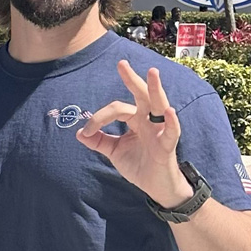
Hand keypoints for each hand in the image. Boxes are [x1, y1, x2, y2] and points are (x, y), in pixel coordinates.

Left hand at [77, 61, 190, 207]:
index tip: (84, 132)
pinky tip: (168, 110)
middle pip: (141, 96)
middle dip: (132, 79)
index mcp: (136, 120)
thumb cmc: (139, 165)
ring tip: (152, 72)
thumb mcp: (114, 151)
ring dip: (155, 89)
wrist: (156, 187)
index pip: (117, 109)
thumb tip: (78, 133)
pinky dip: (171, 121)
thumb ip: (99, 141)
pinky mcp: (167, 146)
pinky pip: (172, 131)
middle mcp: (149, 121)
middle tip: (121, 63)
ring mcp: (160, 131)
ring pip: (159, 105)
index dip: (98, 118)